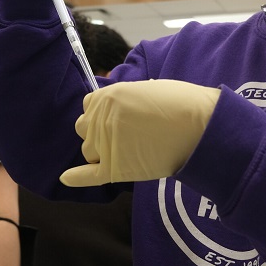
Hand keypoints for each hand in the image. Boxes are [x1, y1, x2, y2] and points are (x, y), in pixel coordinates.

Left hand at [61, 80, 220, 186]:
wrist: (200, 128)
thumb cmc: (182, 104)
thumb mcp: (147, 88)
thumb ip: (125, 97)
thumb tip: (120, 104)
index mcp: (107, 96)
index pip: (89, 107)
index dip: (102, 114)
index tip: (119, 119)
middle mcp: (101, 119)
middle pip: (85, 129)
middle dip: (100, 133)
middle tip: (127, 136)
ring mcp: (106, 144)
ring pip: (89, 151)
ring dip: (101, 152)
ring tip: (128, 151)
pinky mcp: (115, 168)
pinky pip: (88, 174)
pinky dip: (77, 177)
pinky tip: (65, 178)